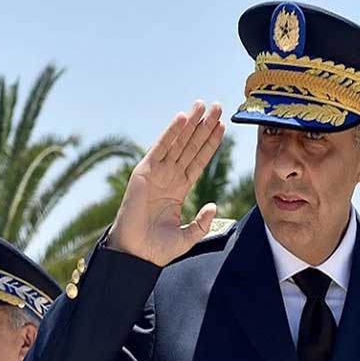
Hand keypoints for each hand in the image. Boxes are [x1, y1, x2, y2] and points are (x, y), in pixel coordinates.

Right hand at [107, 101, 225, 265]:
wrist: (136, 255)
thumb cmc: (157, 248)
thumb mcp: (188, 236)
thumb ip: (202, 221)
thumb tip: (213, 205)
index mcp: (179, 189)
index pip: (199, 160)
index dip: (211, 143)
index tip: (223, 126)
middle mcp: (169, 177)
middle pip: (191, 146)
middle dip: (204, 126)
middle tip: (217, 106)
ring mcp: (157, 173)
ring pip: (178, 142)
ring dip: (190, 123)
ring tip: (203, 105)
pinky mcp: (144, 172)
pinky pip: (160, 148)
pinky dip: (171, 132)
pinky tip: (182, 118)